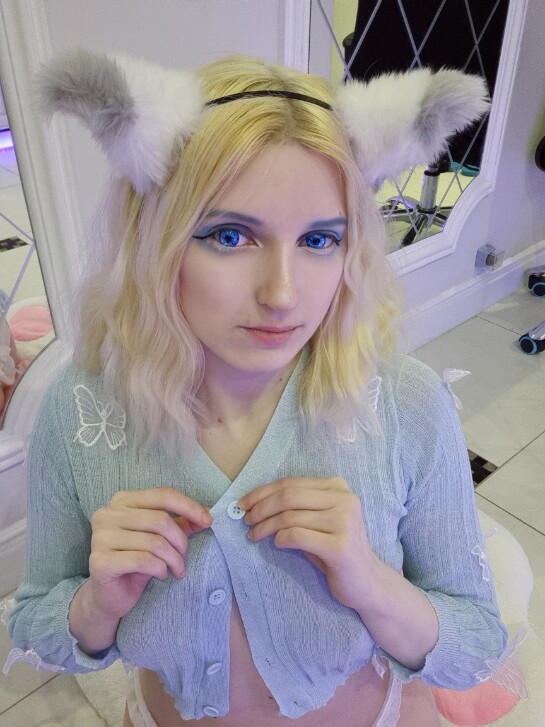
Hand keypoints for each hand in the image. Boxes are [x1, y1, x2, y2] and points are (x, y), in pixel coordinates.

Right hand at [88, 487, 212, 619]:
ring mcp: (101, 537)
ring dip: (174, 559)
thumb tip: (207, 514)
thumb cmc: (136, 563)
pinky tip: (161, 574)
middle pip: (160, 519)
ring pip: (154, 542)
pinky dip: (160, 569)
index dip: (189, 506)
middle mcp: (107, 514)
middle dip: (180, 540)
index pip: (162, 495)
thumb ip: (180, 523)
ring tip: (176, 569)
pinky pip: (143, 560)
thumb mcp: (161, 538)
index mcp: (122, 501)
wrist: (109, 596)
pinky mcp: (100, 561)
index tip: (208, 520)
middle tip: (184, 556)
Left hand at [239, 477, 375, 610]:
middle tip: (246, 521)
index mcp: (337, 486)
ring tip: (254, 535)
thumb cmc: (334, 548)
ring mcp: (344, 521)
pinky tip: (277, 545)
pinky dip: (281, 539)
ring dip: (265, 526)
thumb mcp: (317, 520)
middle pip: (289, 496)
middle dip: (261, 508)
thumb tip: (254, 503)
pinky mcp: (340, 546)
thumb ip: (296, 506)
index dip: (262, 492)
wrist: (367, 581)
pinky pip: (297, 536)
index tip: (243, 504)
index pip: (291, 483)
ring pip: (290, 517)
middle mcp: (344, 499)